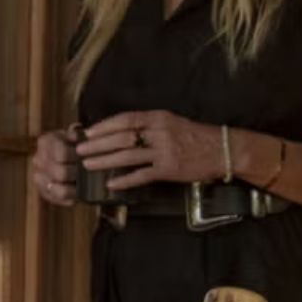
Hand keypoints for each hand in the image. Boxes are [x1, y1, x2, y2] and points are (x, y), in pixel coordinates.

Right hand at [29, 125, 82, 206]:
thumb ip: (79, 137)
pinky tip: (78, 194)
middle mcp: (38, 159)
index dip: (77, 157)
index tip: (88, 157)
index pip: (61, 154)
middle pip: (60, 173)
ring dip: (75, 189)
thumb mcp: (77, 135)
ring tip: (85, 185)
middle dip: (78, 174)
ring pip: (59, 190)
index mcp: (45, 142)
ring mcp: (38, 177)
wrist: (67, 154)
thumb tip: (77, 138)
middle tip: (89, 173)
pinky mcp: (43, 192)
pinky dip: (70, 199)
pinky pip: (58, 200)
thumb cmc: (75, 144)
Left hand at [74, 110, 223, 189]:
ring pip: (128, 156)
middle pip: (122, 138)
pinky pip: (142, 175)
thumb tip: (121, 131)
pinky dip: (125, 179)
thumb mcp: (171, 122)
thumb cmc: (195, 135)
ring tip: (88, 165)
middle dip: (98, 145)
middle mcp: (159, 132)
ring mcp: (164, 151)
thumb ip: (148, 124)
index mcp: (157, 117)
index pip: (124, 119)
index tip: (88, 133)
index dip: (103, 126)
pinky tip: (111, 183)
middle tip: (80, 151)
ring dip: (105, 161)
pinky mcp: (169, 169)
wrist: (221, 149)